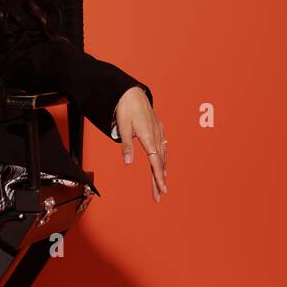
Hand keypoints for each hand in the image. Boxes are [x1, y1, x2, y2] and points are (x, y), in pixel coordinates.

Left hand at [114, 86, 167, 201]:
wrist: (132, 92)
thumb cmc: (126, 108)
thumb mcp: (123, 127)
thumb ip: (127, 146)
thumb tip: (129, 162)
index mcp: (148, 136)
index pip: (155, 161)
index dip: (158, 176)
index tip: (162, 189)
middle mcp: (156, 135)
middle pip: (160, 162)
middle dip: (160, 179)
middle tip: (159, 194)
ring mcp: (159, 131)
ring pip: (162, 154)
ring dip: (162, 170)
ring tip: (160, 184)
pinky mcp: (158, 128)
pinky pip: (163, 146)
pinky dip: (162, 158)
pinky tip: (162, 163)